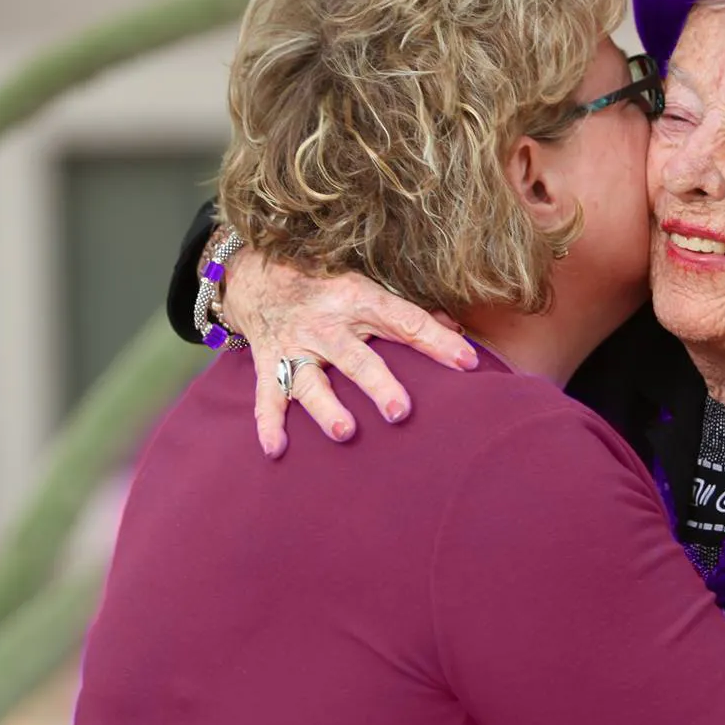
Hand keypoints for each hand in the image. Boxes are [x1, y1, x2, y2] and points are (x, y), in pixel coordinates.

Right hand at [215, 246, 476, 456]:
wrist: (258, 276)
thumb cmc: (326, 286)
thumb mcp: (367, 289)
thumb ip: (408, 314)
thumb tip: (456, 330)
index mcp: (358, 300)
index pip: (404, 321)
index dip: (436, 341)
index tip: (466, 362)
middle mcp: (326, 325)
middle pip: (356, 358)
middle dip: (377, 384)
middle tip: (400, 412)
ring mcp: (295, 347)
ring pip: (311, 381)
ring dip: (327, 407)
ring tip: (345, 432)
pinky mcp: (269, 364)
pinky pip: (267, 397)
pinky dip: (269, 424)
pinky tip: (275, 449)